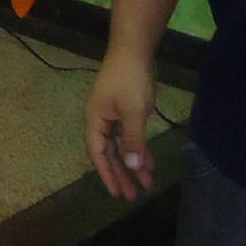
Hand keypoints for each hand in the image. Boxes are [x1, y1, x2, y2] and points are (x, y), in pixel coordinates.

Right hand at [83, 53, 156, 199]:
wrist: (134, 50)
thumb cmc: (130, 80)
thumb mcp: (133, 112)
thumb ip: (132, 140)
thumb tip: (131, 166)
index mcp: (96, 120)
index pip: (98, 153)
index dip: (107, 174)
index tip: (116, 193)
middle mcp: (101, 119)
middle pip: (110, 153)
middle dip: (122, 174)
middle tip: (133, 196)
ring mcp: (113, 114)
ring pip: (121, 145)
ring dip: (133, 163)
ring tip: (145, 184)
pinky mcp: (124, 109)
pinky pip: (129, 136)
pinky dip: (138, 149)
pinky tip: (149, 161)